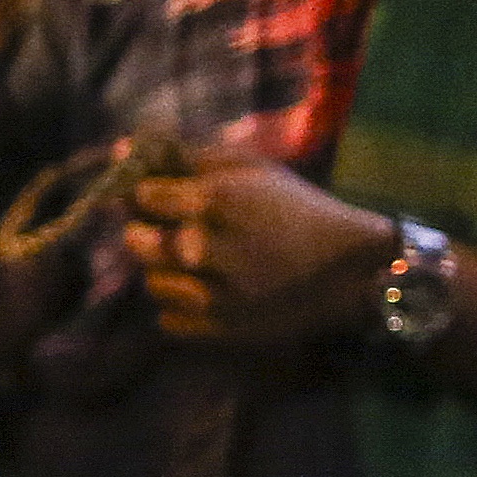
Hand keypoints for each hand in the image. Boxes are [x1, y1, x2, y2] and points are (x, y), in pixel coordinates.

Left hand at [120, 152, 399, 344]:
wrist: (352, 270)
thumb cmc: (300, 210)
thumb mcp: (254, 170)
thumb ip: (189, 157)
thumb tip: (123, 148)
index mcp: (215, 201)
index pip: (142, 196)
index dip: (147, 196)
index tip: (162, 198)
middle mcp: (204, 248)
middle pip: (137, 241)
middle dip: (150, 233)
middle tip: (180, 231)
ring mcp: (210, 293)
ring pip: (150, 281)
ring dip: (167, 271)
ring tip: (201, 263)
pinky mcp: (217, 328)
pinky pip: (167, 318)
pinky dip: (181, 306)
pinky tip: (210, 290)